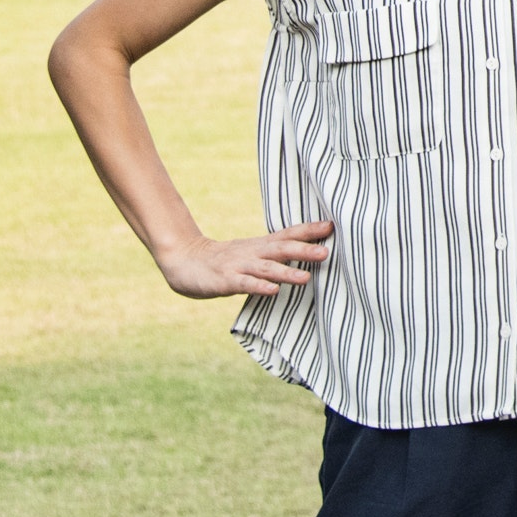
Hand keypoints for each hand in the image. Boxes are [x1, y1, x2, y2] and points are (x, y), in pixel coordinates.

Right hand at [152, 219, 333, 300]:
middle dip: (304, 250)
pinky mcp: (224, 281)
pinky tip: (272, 291)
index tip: (331, 226)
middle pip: (280, 249)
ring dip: (286, 272)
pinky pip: (244, 284)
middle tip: (327, 251)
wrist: (184, 260)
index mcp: (260, 245)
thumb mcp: (252, 253)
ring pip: (265, 268)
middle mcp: (252, 252)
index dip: (309, 230)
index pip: (287, 235)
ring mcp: (238, 266)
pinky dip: (258, 287)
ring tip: (306, 278)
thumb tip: (307, 252)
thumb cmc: (224, 260)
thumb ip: (275, 254)